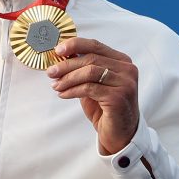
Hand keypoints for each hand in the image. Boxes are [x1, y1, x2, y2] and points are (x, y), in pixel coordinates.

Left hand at [47, 37, 139, 154]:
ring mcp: (125, 83)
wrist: (119, 134)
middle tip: (51, 72)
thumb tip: (62, 56)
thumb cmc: (106, 108)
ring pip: (90, 72)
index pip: (96, 45)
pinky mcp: (118, 97)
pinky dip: (72, 90)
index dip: (75, 45)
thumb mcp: (93, 84)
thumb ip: (83, 69)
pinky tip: (63, 94)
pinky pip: (89, 88)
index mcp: (122, 61)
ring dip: (68, 78)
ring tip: (56, 85)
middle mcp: (127, 70)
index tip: (58, 50)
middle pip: (91, 59)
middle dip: (67, 65)